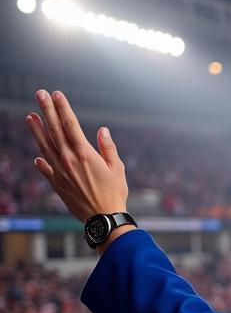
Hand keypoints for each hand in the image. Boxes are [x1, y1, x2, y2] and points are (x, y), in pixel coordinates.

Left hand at [25, 90, 128, 221]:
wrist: (103, 218)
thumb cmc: (115, 193)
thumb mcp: (117, 169)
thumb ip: (108, 148)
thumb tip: (102, 130)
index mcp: (85, 154)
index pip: (70, 124)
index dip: (63, 108)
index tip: (57, 94)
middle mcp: (69, 160)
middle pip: (54, 130)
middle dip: (46, 110)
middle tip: (39, 94)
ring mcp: (60, 172)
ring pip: (45, 146)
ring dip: (37, 130)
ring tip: (30, 116)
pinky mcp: (57, 185)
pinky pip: (46, 169)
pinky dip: (41, 161)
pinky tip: (37, 155)